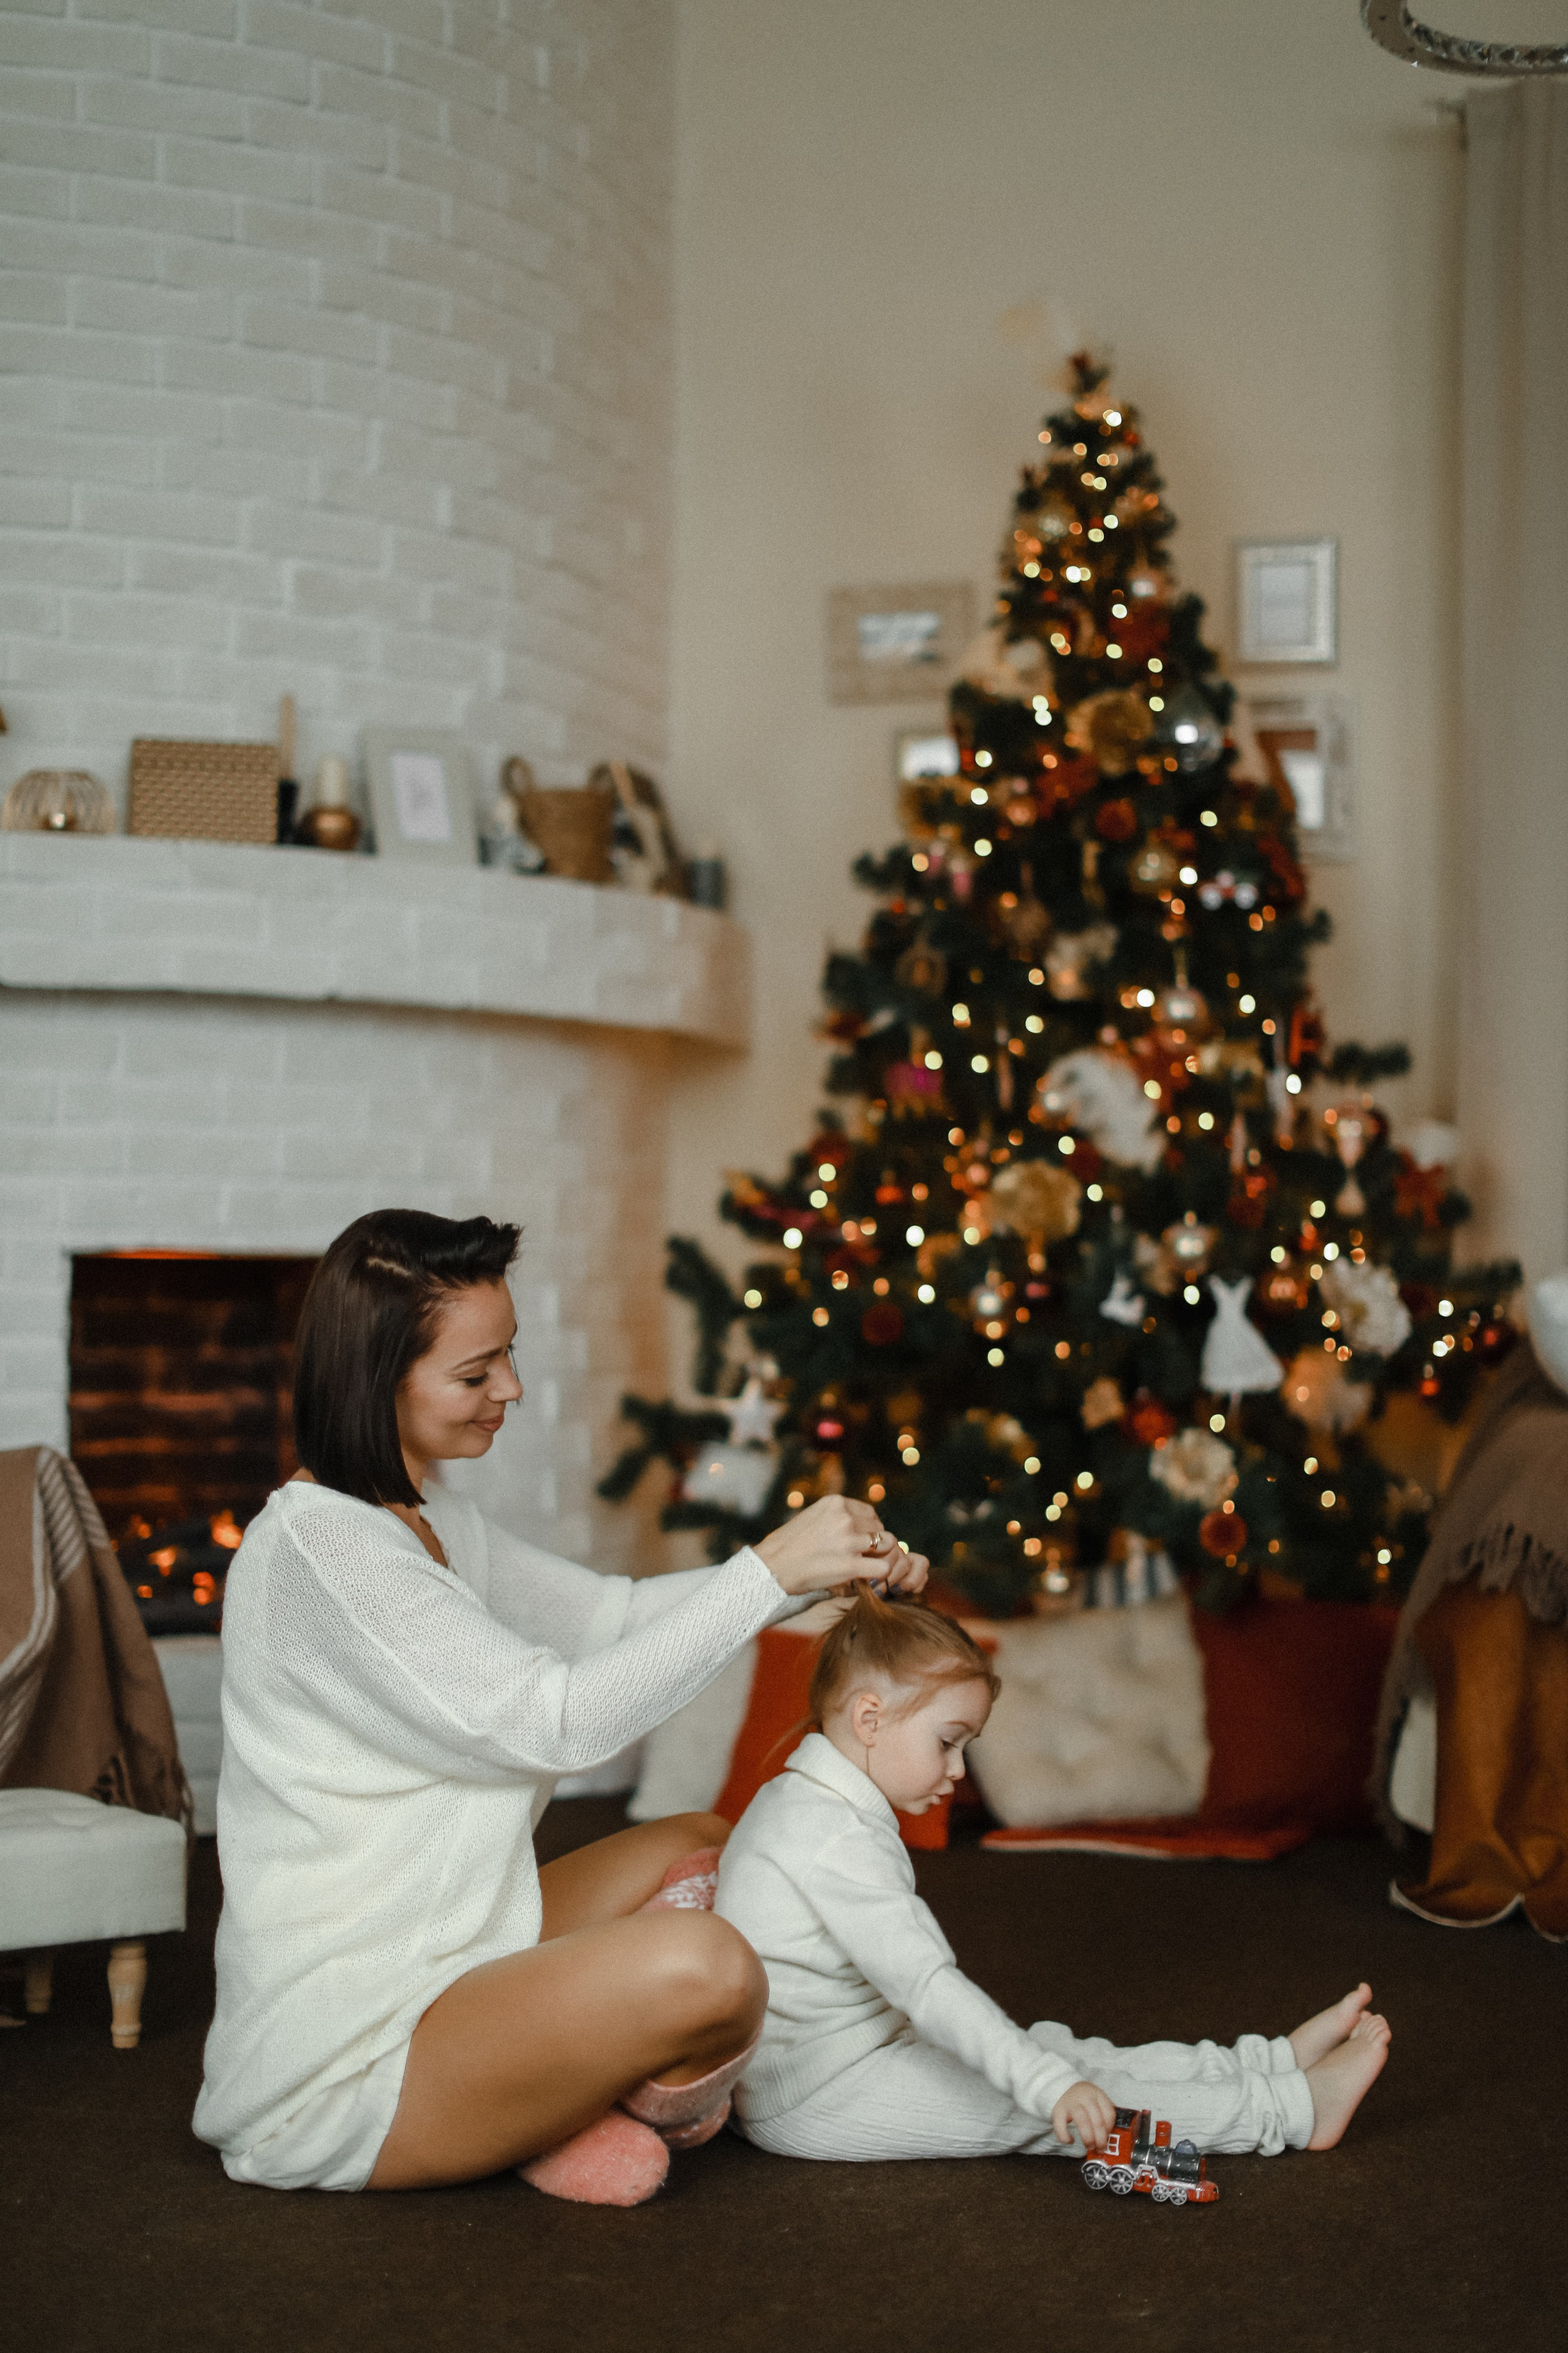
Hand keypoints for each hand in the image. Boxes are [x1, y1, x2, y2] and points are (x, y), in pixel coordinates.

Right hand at [753, 1495, 929, 1599]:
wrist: (771, 1566)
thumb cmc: (788, 1545)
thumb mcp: (812, 1516)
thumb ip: (836, 1517)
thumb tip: (858, 1524)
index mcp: (835, 1503)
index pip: (870, 1512)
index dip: (868, 1529)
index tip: (859, 1541)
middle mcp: (844, 1518)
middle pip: (879, 1528)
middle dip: (874, 1543)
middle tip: (863, 1557)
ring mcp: (848, 1540)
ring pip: (888, 1544)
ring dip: (880, 1556)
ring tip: (867, 1565)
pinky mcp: (850, 1565)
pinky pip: (883, 1568)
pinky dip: (880, 1575)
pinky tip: (869, 1578)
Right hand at [1050, 2079, 1116, 2152]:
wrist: (1062, 2087)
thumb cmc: (1083, 2099)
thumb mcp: (1096, 2100)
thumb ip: (1103, 2115)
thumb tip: (1108, 2138)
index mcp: (1097, 2095)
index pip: (1109, 2113)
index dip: (1110, 2129)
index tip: (1108, 2138)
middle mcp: (1085, 2098)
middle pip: (1097, 2120)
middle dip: (1100, 2139)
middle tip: (1100, 2149)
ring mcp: (1071, 2103)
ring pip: (1082, 2121)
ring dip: (1088, 2138)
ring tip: (1089, 2146)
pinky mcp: (1058, 2110)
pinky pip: (1061, 2125)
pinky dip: (1065, 2136)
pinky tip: (1070, 2140)